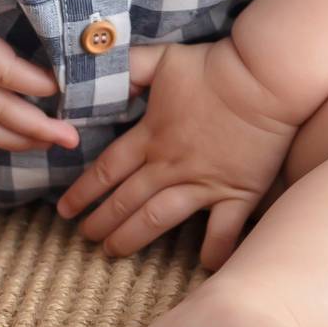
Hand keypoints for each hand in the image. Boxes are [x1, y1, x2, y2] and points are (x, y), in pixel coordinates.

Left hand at [54, 37, 298, 269]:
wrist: (263, 78)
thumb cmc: (212, 66)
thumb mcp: (161, 59)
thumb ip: (128, 67)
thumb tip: (97, 69)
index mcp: (151, 135)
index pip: (106, 169)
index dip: (82, 192)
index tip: (65, 210)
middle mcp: (170, 164)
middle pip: (125, 200)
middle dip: (100, 222)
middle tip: (85, 237)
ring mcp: (204, 182)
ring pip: (158, 219)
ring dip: (132, 238)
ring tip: (113, 251)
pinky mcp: (238, 192)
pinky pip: (223, 231)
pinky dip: (213, 251)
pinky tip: (203, 267)